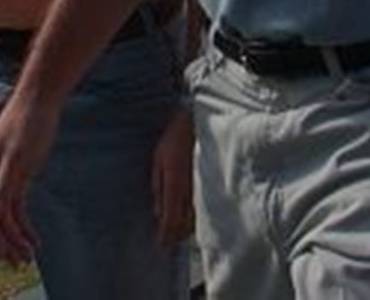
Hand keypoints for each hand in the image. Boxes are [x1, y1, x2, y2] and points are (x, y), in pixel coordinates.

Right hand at [0, 91, 61, 263]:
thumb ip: (4, 186)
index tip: (3, 253)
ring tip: (29, 257)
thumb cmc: (27, 123)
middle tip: (19, 262)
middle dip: (1, 242)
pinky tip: (33, 238)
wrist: (40, 99)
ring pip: (3, 215)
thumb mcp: (17, 156)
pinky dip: (23, 224)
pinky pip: (16, 207)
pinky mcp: (17, 176)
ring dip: (14, 237)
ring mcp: (1, 177)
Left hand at [150, 108, 193, 246]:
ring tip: (178, 235)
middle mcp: (190, 189)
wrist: (199, 123)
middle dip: (175, 236)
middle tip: (168, 243)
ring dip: (186, 229)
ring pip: (195, 218)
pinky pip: (204, 208)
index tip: (162, 247)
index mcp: (175, 184)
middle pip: (184, 224)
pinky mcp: (212, 184)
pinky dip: (196, 218)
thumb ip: (158, 186)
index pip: (170, 218)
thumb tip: (157, 211)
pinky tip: (191, 220)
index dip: (166, 235)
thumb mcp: (158, 160)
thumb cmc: (175, 139)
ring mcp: (203, 187)